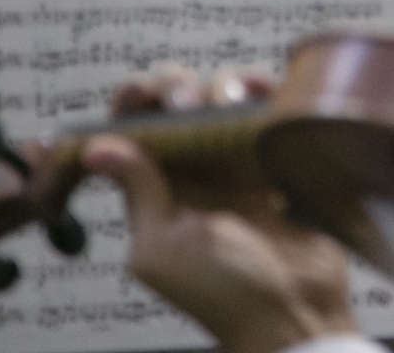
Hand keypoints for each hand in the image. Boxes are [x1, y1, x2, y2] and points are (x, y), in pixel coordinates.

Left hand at [85, 66, 359, 352]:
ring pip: (220, 91)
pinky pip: (266, 104)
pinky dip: (260, 87)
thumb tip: (97, 147)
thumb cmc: (226, 294)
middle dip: (174, 86)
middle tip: (186, 106)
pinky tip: (256, 91)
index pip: (131, 127)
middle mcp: (194, 165)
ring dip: (218, 84)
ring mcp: (238, 156)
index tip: (138, 95)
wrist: (296, 309)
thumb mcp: (163, 250)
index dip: (130, 101)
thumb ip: (138, 193)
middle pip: (175, 97)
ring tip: (228, 104)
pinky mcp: (277, 151)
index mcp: (156, 187)